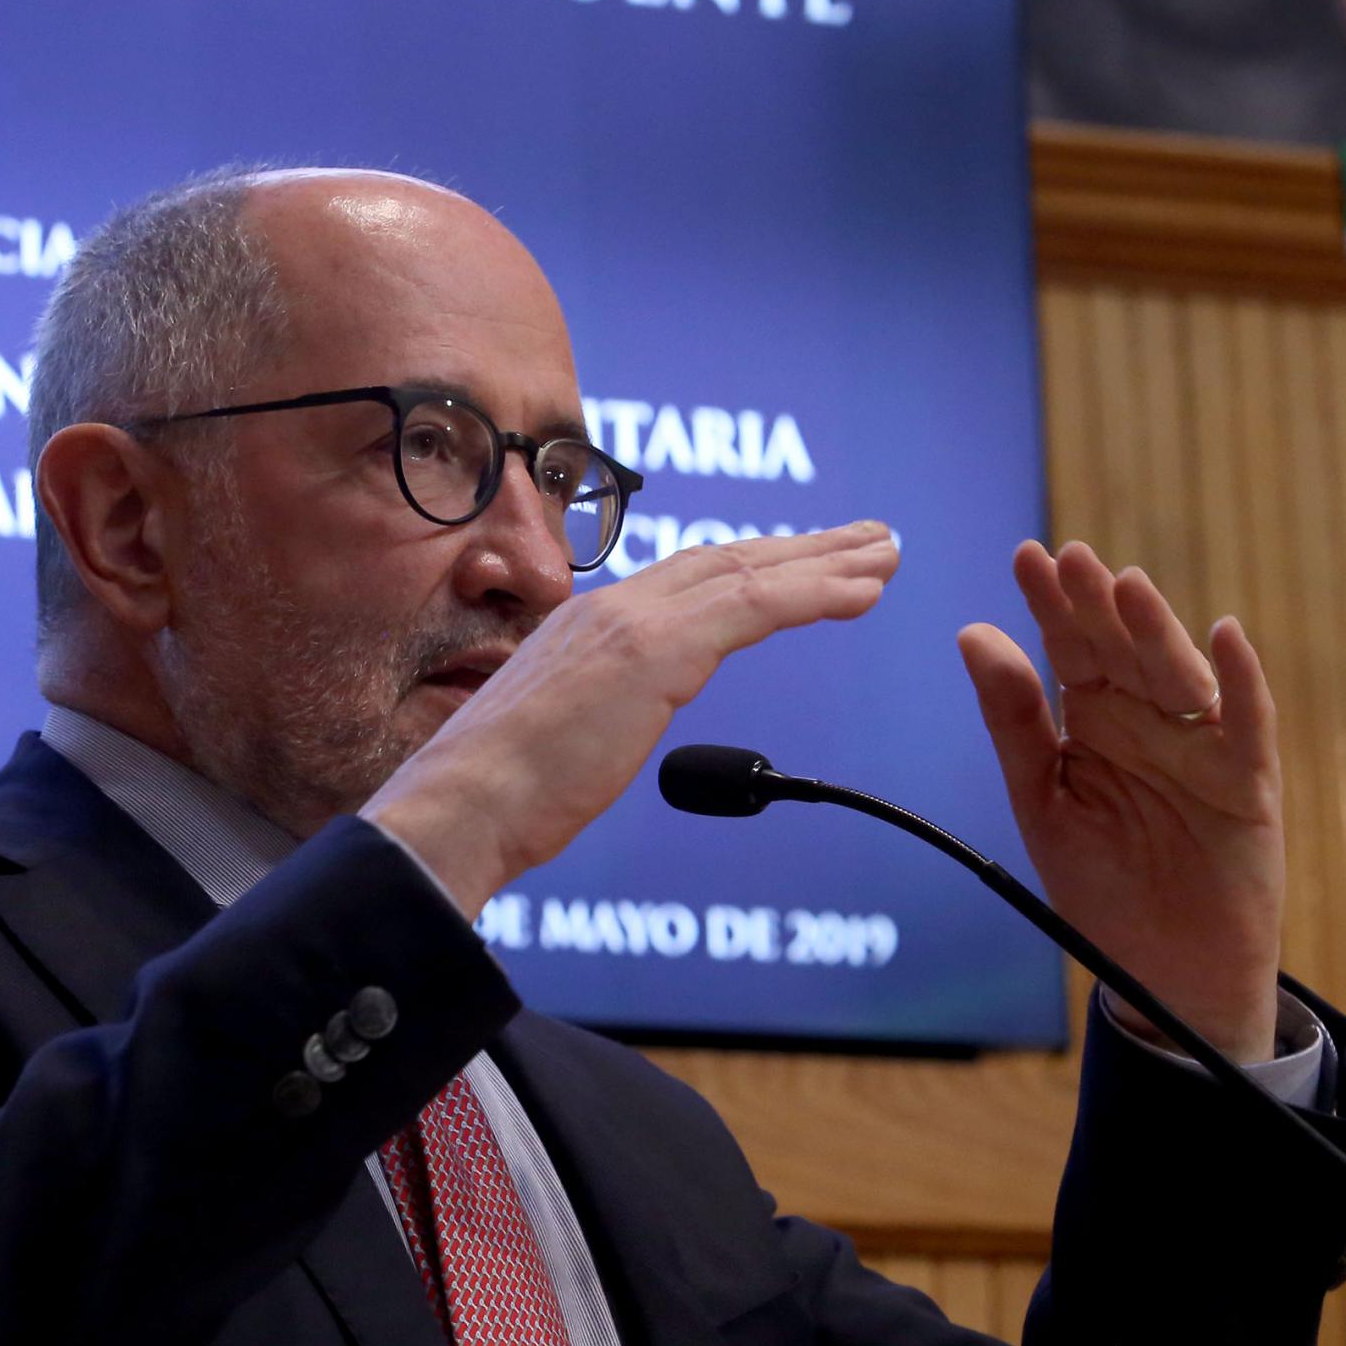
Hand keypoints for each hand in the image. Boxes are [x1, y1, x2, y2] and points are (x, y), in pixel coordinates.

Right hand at [366, 522, 900, 913]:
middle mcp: (612, 607)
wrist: (462, 804)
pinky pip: (755, 607)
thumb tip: (603, 731)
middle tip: (867, 541)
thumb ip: (590, 716)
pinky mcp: (655, 650)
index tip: (803, 563)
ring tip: (883, 556)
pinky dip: (815, 593)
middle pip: (728, 559)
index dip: (754, 566)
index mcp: (587, 624)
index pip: (687, 578)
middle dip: (803, 549)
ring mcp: (633, 623)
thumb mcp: (554, 737)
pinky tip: (861, 592)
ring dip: (827, 562)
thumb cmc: (498, 795)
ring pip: (749, 573)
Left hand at [957, 541, 1284, 1063]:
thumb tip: (973, 633)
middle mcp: (1148, 721)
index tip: (1026, 556)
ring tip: (1128, 585)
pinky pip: (1248, 725)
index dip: (1051, 603)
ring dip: (1157, 629)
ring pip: (1178, 674)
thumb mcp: (1042, 801)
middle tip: (1072, 559)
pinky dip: (1242, 682)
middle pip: (1123, 650)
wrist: (1162, 973)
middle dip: (1097, 605)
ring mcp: (1200, 747)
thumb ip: (1013, 721)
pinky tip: (1227, 636)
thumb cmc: (1100, 887)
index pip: (1070, 648)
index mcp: (1094, 720)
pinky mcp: (1248, 783)